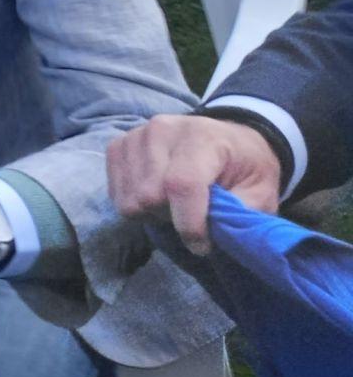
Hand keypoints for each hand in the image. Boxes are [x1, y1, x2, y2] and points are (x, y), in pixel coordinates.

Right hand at [108, 113, 285, 252]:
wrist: (229, 138)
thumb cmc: (246, 167)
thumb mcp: (262, 191)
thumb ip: (241, 212)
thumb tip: (215, 233)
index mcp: (202, 138)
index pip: (182, 184)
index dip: (189, 223)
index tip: (202, 245)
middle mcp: (161, 131)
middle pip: (149, 196)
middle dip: (171, 218)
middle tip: (192, 218)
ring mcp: (135, 136)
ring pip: (129, 198)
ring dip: (152, 213)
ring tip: (174, 205)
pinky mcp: (118, 146)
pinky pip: (115, 192)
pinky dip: (136, 204)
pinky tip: (157, 197)